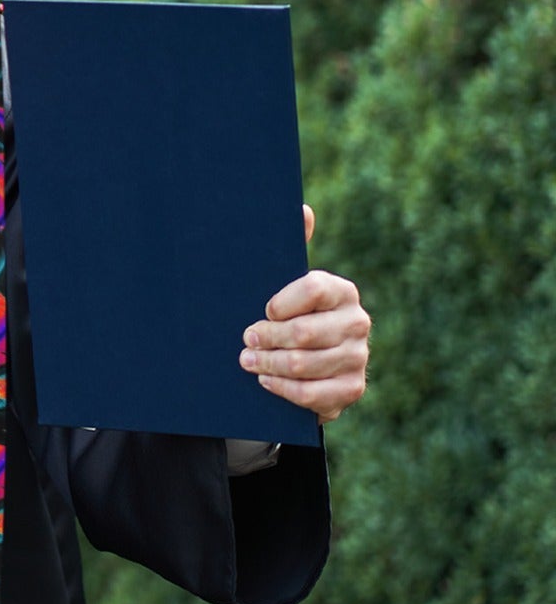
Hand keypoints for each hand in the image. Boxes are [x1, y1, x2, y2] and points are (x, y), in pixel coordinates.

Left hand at [239, 205, 369, 422]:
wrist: (307, 363)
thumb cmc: (289, 315)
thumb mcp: (285, 283)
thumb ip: (292, 247)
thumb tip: (302, 209)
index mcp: (342, 291)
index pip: (312, 288)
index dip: (281, 302)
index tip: (262, 310)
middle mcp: (357, 322)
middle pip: (304, 332)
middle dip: (266, 338)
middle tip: (245, 340)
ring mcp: (358, 358)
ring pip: (304, 364)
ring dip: (268, 364)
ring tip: (247, 361)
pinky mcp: (351, 389)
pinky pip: (312, 394)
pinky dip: (283, 389)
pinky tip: (266, 381)